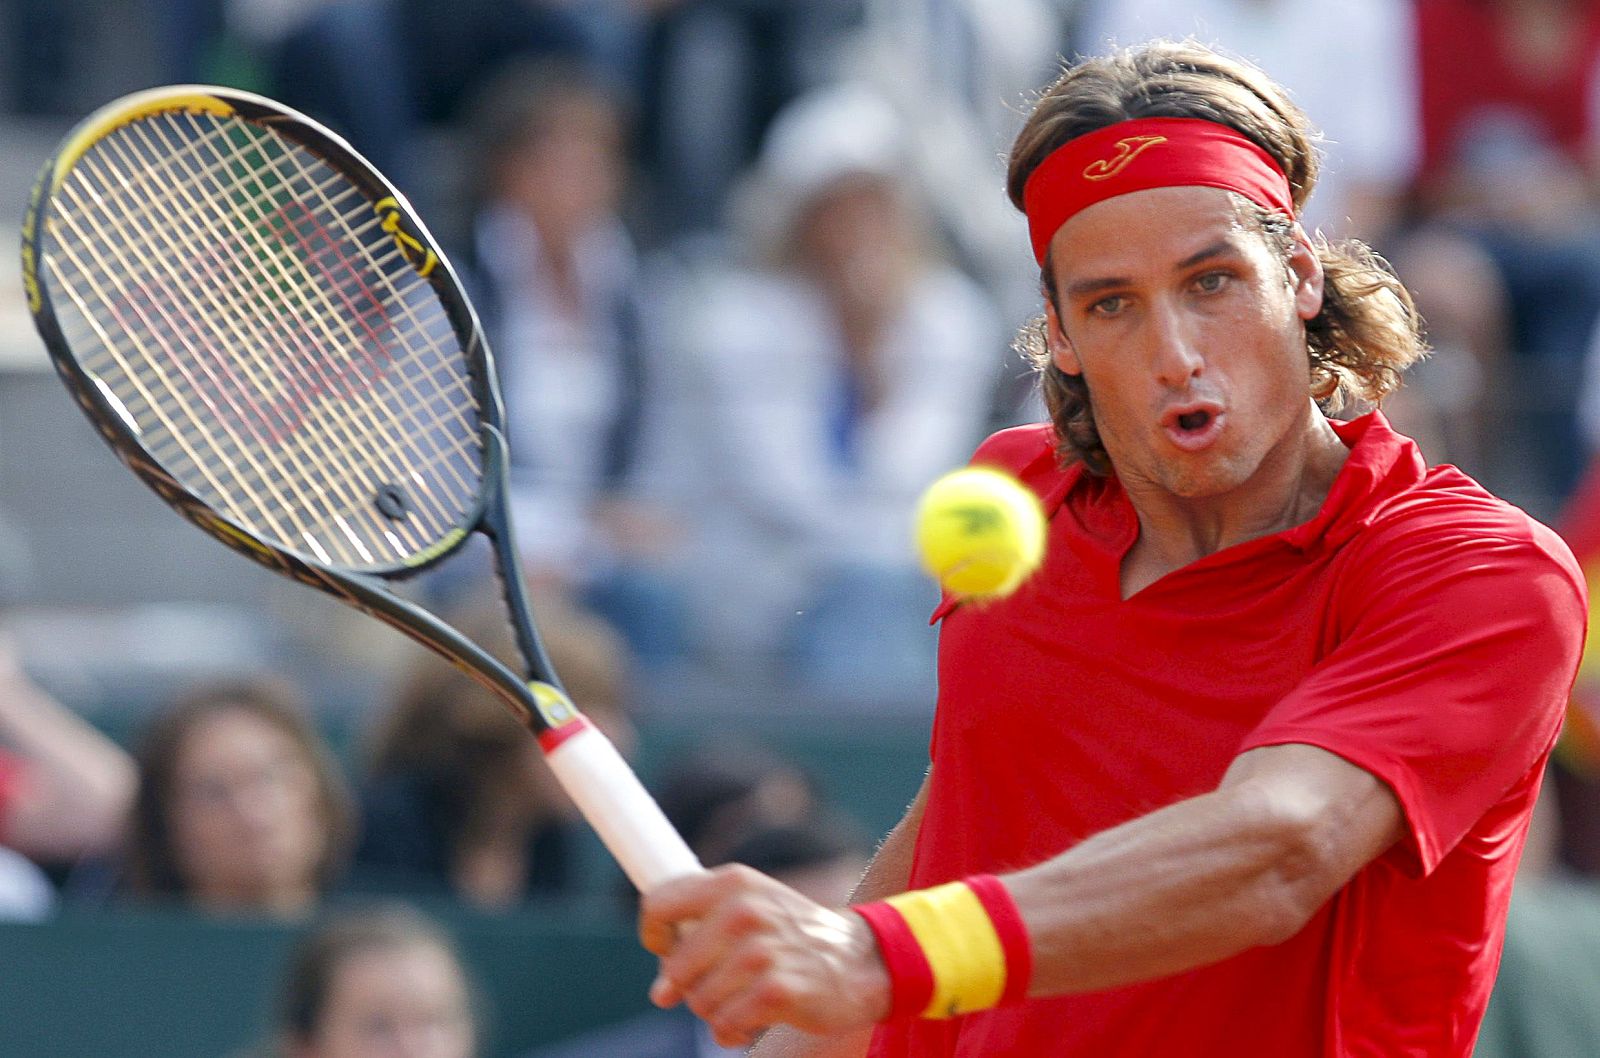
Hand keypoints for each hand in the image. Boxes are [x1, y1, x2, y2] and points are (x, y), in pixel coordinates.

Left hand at [639, 865, 892, 1047]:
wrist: (860, 960)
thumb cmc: (792, 936)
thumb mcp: (750, 907)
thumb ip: (700, 929)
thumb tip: (660, 989)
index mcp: (732, 882)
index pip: (659, 904)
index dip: (654, 935)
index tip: (664, 951)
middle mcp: (744, 910)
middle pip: (675, 967)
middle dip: (689, 986)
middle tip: (717, 984)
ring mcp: (762, 951)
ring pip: (698, 1001)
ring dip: (716, 1010)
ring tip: (743, 998)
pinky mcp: (776, 990)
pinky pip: (724, 1025)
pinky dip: (732, 1031)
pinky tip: (751, 1020)